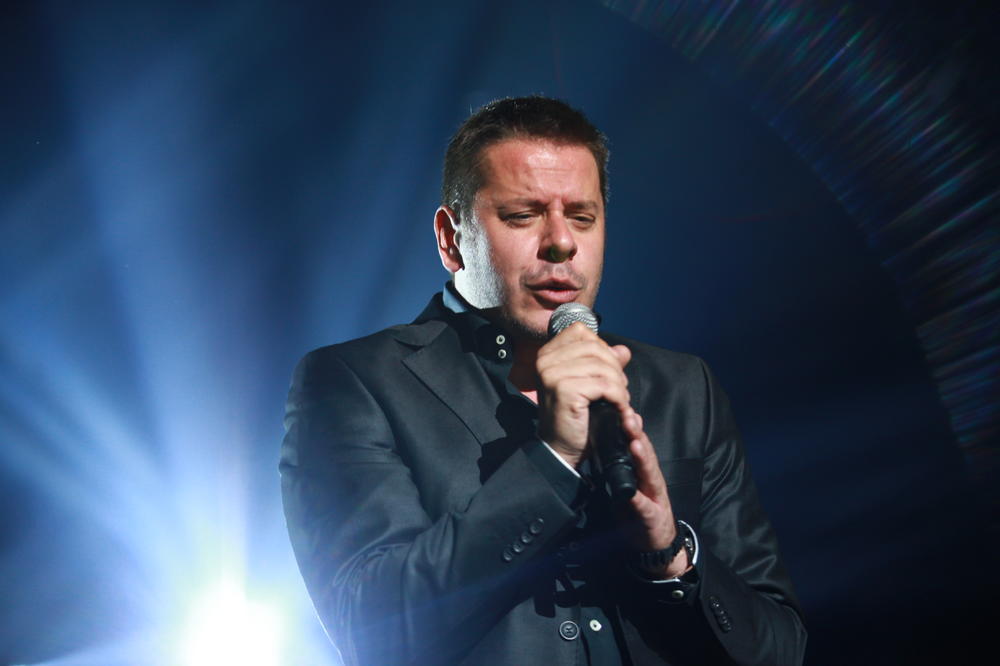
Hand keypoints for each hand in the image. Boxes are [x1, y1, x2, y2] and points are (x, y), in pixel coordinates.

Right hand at [535, 322, 631, 467]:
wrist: (560, 450)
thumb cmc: (573, 417)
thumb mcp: (589, 384)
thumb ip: (605, 364)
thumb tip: (624, 351)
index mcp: (547, 354)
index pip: (582, 332)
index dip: (602, 348)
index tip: (608, 372)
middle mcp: (545, 360)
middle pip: (595, 348)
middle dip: (614, 369)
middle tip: (618, 391)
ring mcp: (552, 374)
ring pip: (603, 366)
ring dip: (618, 385)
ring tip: (619, 401)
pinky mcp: (564, 390)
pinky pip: (605, 385)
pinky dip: (618, 397)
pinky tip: (618, 409)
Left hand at [621, 412, 689, 578]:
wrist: (656, 544)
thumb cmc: (642, 511)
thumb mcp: (631, 485)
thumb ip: (624, 466)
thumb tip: (609, 444)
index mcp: (644, 472)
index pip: (638, 446)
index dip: (631, 428)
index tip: (623, 410)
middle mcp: (651, 481)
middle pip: (645, 454)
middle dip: (637, 435)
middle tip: (629, 417)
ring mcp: (653, 498)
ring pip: (648, 475)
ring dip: (642, 459)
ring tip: (636, 443)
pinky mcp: (651, 517)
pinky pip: (643, 507)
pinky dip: (638, 499)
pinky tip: (634, 493)